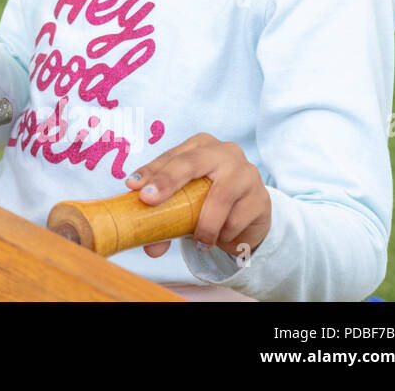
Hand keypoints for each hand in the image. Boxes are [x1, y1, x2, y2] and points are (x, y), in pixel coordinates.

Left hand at [125, 133, 271, 264]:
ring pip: (219, 199)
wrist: (250, 214)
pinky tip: (223, 237)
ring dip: (204, 226)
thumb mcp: (185, 202)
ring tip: (199, 242)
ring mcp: (246, 173)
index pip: (171, 157)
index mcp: (200, 146)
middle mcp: (224, 152)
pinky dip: (224, 235)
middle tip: (149, 201)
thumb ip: (164, 219)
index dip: (151, 172)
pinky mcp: (262, 197)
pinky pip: (236, 220)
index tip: (133, 186)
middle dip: (168, 181)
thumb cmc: (209, 199)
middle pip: (192, 164)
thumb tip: (150, 247)